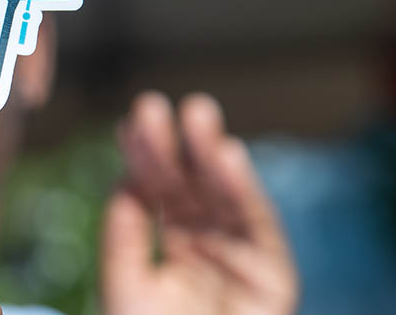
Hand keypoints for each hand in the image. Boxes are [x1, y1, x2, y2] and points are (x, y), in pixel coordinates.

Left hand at [103, 92, 297, 314]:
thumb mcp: (127, 289)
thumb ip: (124, 238)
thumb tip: (123, 181)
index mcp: (172, 251)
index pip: (155, 194)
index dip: (144, 157)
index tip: (132, 120)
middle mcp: (207, 248)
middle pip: (189, 187)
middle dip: (174, 146)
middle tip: (155, 105)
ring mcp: (239, 259)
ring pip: (222, 197)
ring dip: (209, 153)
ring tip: (195, 114)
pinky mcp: (272, 276)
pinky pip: (256, 225)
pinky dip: (243, 190)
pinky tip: (226, 154)